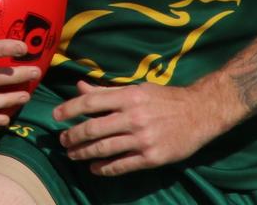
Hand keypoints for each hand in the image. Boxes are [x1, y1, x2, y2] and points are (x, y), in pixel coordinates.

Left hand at [53, 80, 223, 175]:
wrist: (200, 113)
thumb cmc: (165, 99)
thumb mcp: (137, 89)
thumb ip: (107, 92)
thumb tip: (80, 88)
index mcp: (129, 96)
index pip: (91, 102)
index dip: (69, 109)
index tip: (56, 116)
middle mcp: (134, 117)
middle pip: (93, 129)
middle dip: (73, 136)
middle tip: (63, 140)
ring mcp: (142, 139)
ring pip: (103, 149)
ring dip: (83, 153)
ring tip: (73, 154)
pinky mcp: (151, 157)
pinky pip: (121, 166)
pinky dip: (103, 168)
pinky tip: (94, 167)